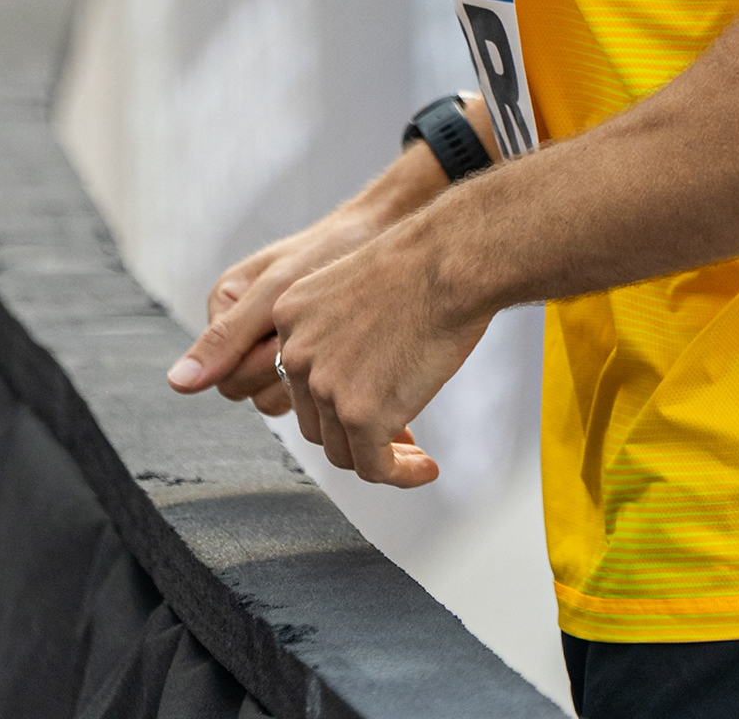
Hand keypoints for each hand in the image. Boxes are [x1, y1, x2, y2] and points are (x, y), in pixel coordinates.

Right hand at [170, 189, 409, 414]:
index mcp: (224, 307)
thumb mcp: (275, 291)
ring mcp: (272, 342)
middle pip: (247, 388)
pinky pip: (300, 390)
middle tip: (313, 334)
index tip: (287, 334)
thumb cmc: (330, 250)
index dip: (259, 362)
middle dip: (282, 369)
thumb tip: (176, 382)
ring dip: (303, 377)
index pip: (223, 374)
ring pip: (274, 395)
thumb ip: (226, 338)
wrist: (382, 235)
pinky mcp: (303, 353)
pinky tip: (342, 353)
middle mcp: (242, 329)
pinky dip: (321, 378)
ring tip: (329, 338)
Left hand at [265, 220, 489, 488]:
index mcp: (290, 316)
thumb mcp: (355, 286)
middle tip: (394, 432)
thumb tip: (359, 372)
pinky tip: (425, 468)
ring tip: (412, 452)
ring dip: (377, 456)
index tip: (365, 407)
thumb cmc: (421, 264)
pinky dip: (400, 475)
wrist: (448, 262)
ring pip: (342, 450)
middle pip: (316, 420)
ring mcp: (326, 387)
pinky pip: (374, 467)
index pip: (300, 379)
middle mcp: (297, 352)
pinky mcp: (361, 415)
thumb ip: (339, 329)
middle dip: (354, 432)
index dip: (335, 402)